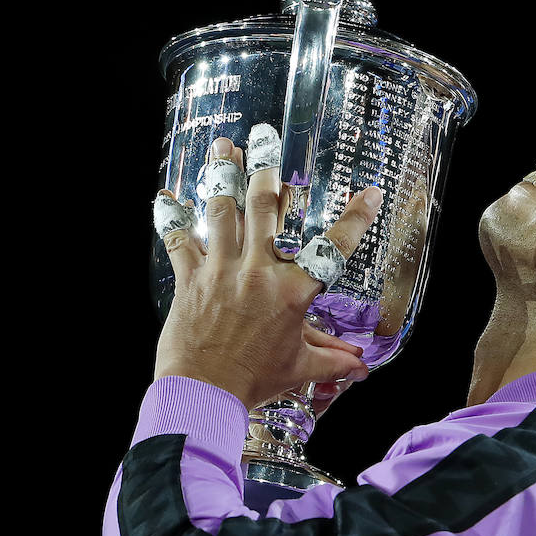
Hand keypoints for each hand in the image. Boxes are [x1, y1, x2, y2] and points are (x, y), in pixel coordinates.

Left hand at [155, 135, 382, 410]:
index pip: (332, 249)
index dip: (355, 218)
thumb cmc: (252, 383)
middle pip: (264, 210)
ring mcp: (221, 271)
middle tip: (267, 139)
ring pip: (223, 212)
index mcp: (292, 293)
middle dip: (266, 171)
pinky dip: (171, 218)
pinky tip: (165, 196)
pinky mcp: (191, 279)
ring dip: (222, 176)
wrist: (203, 395)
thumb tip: (358, 365)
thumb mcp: (298, 368)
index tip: (370, 192)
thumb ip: (331, 359)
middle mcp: (258, 273)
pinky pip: (180, 241)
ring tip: (223, 146)